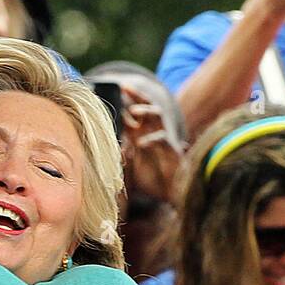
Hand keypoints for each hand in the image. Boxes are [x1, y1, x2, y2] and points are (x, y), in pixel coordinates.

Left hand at [122, 85, 182, 203]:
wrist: (170, 197)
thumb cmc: (151, 182)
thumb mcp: (129, 167)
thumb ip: (120, 156)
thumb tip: (111, 149)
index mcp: (141, 135)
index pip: (133, 113)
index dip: (124, 101)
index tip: (111, 91)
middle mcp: (152, 133)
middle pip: (146, 106)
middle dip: (136, 96)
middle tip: (124, 87)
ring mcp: (164, 140)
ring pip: (157, 116)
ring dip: (146, 110)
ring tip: (135, 112)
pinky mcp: (173, 152)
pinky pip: (163, 139)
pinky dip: (151, 139)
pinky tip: (140, 145)